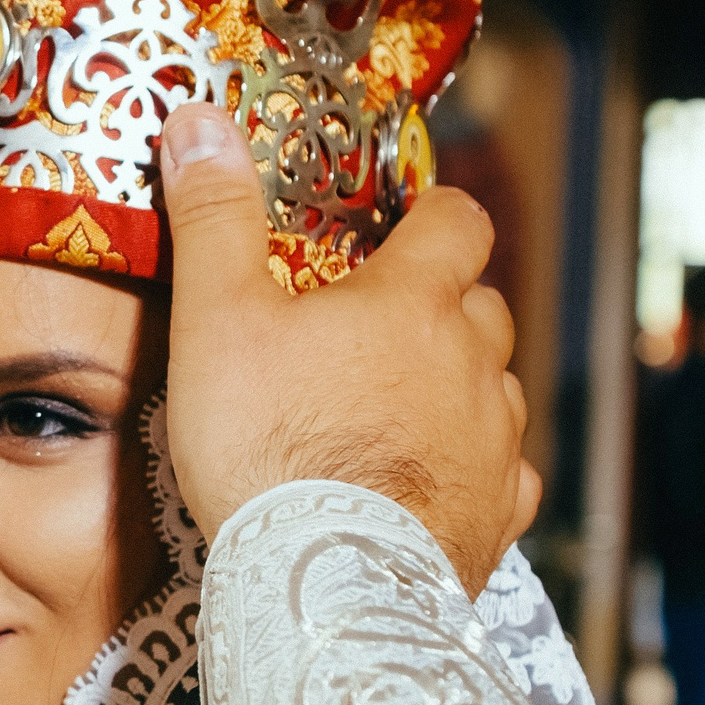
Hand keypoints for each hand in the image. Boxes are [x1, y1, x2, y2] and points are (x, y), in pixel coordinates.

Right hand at [157, 104, 539, 593]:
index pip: (459, 221)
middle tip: (376, 325)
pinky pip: (505, 475)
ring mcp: (494, 441)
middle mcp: (473, 361)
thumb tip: (200, 123)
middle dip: (441, 305)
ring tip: (393, 410)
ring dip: (457, 386)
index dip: (436, 214)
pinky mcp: (498, 513)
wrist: (326, 581)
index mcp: (413, 301)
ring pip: (496, 388)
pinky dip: (474, 469)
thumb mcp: (217, 319)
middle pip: (482, 306)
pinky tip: (430, 483)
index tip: (408, 222)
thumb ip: (214, 218)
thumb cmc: (270, 447)